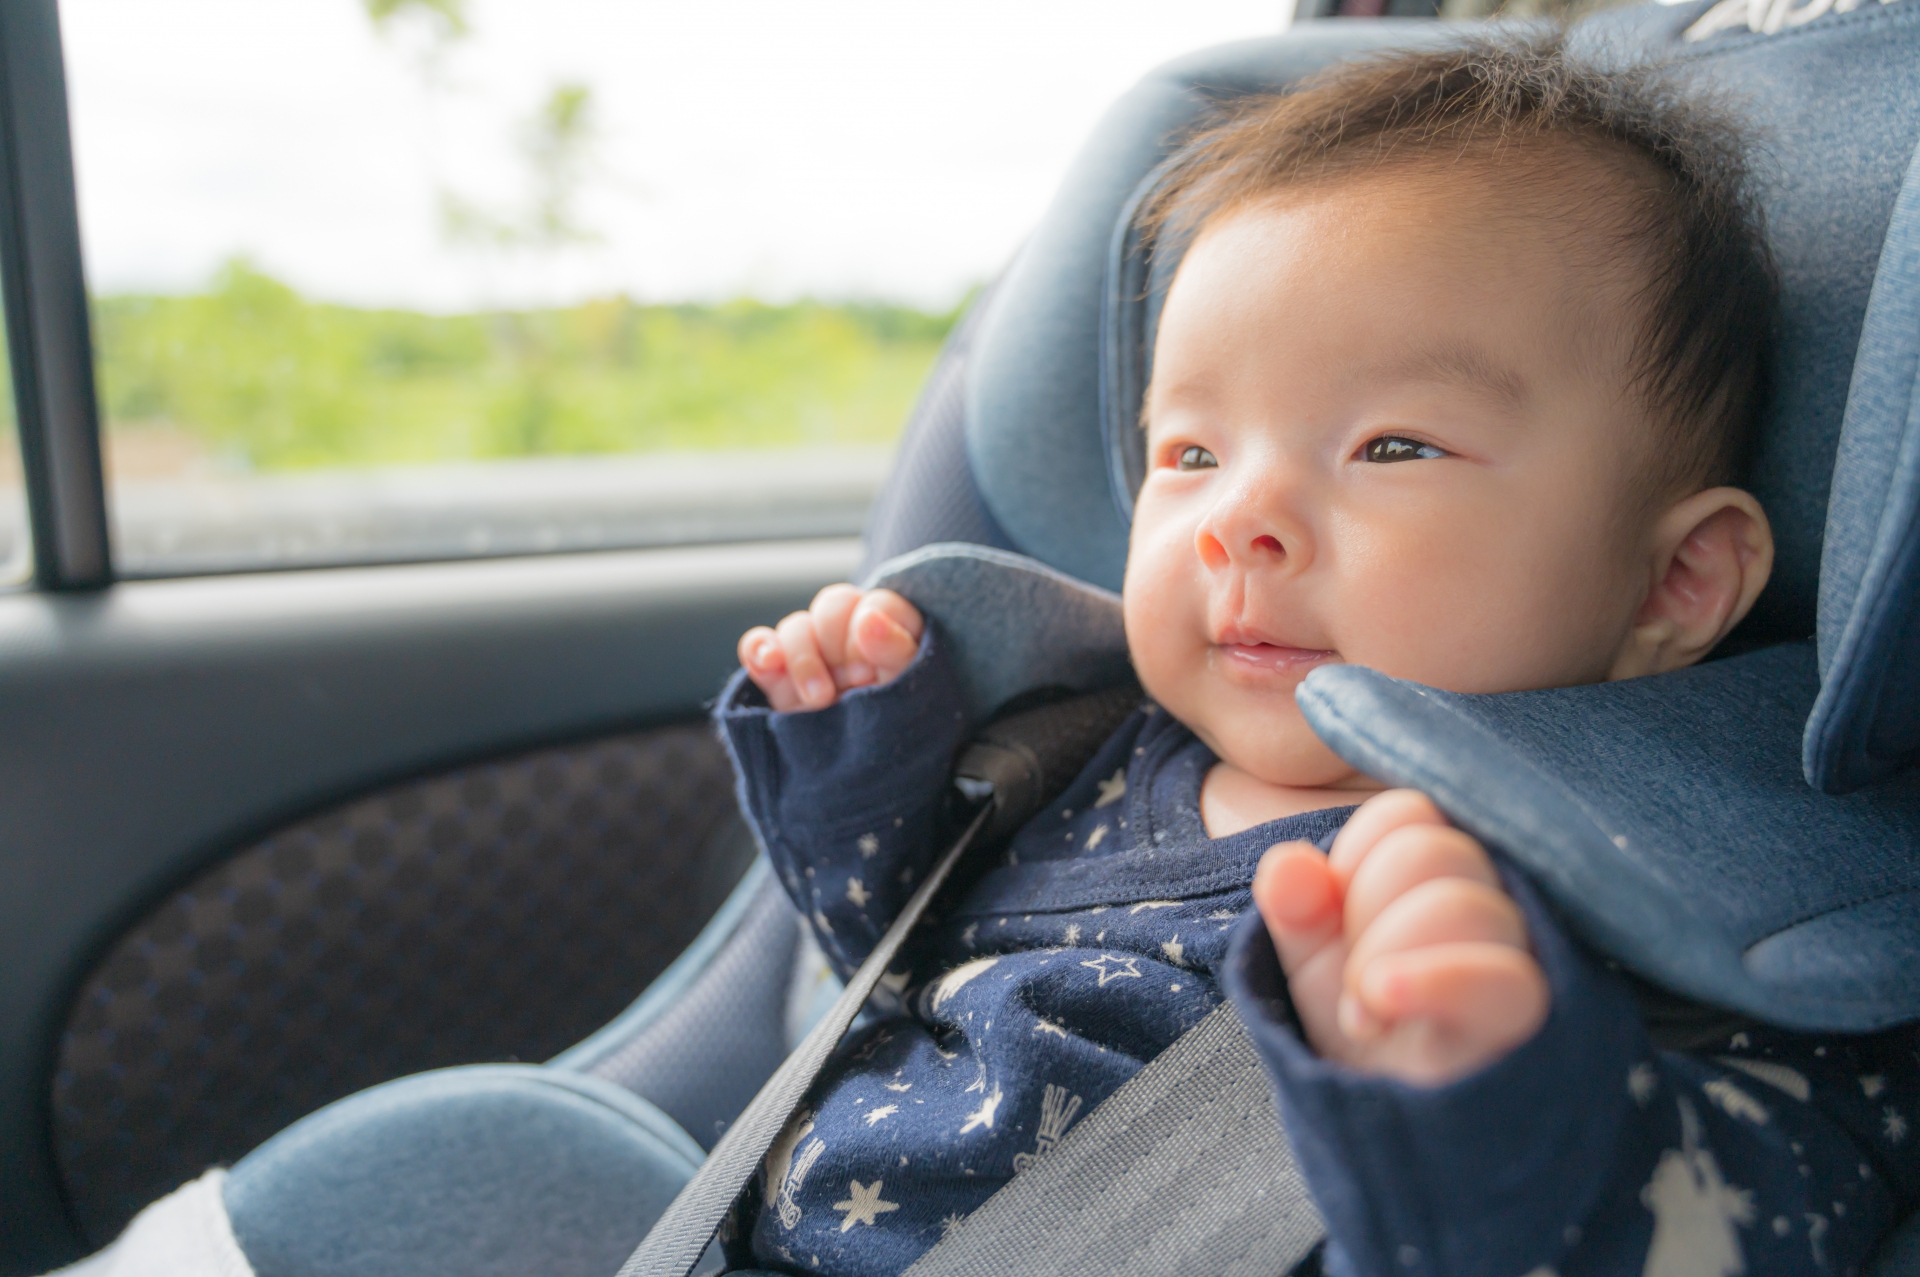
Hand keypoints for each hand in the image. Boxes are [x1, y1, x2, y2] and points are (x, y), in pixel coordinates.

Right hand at [737, 585, 924, 711]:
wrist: (866, 781)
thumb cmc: (899, 727)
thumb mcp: (913, 691)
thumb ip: (896, 649)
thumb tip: (869, 618)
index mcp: (893, 630)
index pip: (875, 603)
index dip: (868, 633)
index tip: (868, 674)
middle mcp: (851, 634)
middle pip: (831, 606)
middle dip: (835, 645)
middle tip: (851, 684)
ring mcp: (813, 652)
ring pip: (796, 626)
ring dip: (802, 660)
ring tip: (819, 701)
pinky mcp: (779, 673)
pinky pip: (758, 644)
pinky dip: (758, 650)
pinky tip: (768, 664)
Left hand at [1252, 790, 1548, 1085]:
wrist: (1398, 1121)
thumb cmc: (1368, 1027)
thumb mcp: (1312, 961)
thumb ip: (1297, 906)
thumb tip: (1288, 866)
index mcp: (1444, 869)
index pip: (1408, 814)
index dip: (1356, 864)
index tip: (1337, 922)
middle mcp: (1496, 898)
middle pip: (1433, 851)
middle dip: (1369, 917)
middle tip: (1354, 984)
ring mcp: (1524, 955)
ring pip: (1465, 905)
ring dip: (1389, 958)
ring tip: (1365, 1011)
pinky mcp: (1536, 1018)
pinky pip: (1505, 979)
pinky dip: (1432, 982)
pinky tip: (1381, 1001)